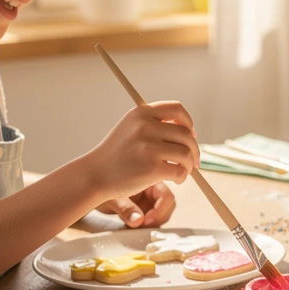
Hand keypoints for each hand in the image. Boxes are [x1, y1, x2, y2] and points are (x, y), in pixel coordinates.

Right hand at [82, 102, 198, 203]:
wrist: (95, 175)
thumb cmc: (117, 154)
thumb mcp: (130, 128)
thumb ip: (155, 123)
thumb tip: (189, 130)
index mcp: (140, 113)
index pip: (177, 109)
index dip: (188, 122)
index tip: (190, 135)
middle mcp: (144, 126)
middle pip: (186, 134)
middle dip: (193, 149)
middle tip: (192, 161)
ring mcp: (148, 147)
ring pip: (186, 153)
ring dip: (189, 165)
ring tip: (182, 171)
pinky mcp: (152, 168)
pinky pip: (180, 171)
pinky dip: (182, 177)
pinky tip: (176, 180)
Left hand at [96, 182, 175, 227]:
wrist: (90, 189)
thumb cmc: (99, 186)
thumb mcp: (112, 197)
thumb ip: (126, 209)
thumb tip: (137, 220)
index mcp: (149, 178)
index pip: (166, 195)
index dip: (160, 209)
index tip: (147, 220)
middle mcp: (152, 189)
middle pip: (168, 206)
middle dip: (158, 218)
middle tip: (143, 225)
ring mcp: (149, 201)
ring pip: (162, 214)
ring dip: (152, 223)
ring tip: (135, 225)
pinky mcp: (144, 211)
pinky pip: (152, 220)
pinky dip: (145, 226)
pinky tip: (133, 226)